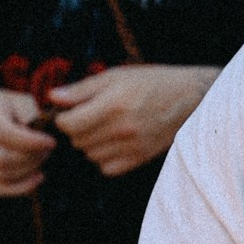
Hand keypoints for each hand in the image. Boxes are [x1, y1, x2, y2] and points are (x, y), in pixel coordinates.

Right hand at [0, 81, 55, 196]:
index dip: (32, 142)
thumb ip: (31, 114)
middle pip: (1, 159)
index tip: (51, 141)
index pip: (6, 134)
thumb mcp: (19, 101)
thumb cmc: (4, 106)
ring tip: (42, 162)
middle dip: (31, 159)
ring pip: (1, 175)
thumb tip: (42, 136)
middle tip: (48, 151)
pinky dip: (20, 188)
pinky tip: (37, 179)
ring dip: (28, 172)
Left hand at [45, 64, 218, 176]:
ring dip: (90, 143)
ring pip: (89, 154)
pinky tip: (114, 141)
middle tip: (91, 116)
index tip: (71, 111)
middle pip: (76, 140)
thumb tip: (52, 97)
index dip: (63, 117)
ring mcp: (132, 146)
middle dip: (77, 128)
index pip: (68, 124)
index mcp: (114, 104)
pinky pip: (105, 167)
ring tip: (106, 126)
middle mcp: (123, 128)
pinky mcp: (139, 158)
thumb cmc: (150, 82)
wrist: (191, 98)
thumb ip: (82, 89)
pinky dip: (104, 157)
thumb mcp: (116, 77)